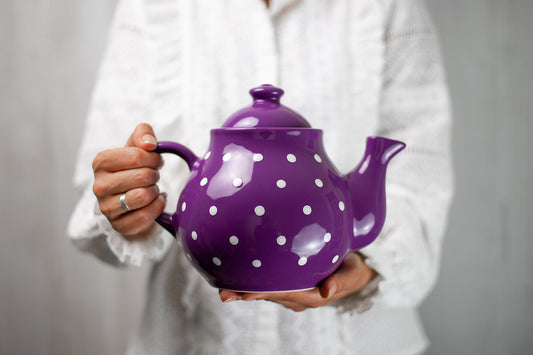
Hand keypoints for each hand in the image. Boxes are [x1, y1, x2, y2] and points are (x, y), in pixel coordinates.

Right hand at [92, 123, 164, 238]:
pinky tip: (155, 201)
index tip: (155, 161)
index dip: (153, 158)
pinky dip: (157, 207)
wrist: (129, 197)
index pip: (136, 156)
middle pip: (142, 176)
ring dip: (155, 191)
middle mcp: (99, 186)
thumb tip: (150, 144)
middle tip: (153, 176)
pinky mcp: (119, 225)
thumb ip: (144, 133)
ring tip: (152, 188)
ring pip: (143, 196)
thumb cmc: (133, 168)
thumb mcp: (137, 145)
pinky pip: (145, 216)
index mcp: (101, 162)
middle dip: (155, 175)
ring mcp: (107, 208)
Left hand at [219, 252, 376, 311]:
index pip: (284, 294)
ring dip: (244, 289)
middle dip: (246, 294)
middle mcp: (298, 297)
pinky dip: (253, 279)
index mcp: (312, 296)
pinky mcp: (288, 284)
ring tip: (222, 287)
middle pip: (269, 295)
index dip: (264, 293)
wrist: (351, 270)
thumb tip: (327, 290)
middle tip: (224, 293)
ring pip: (265, 290)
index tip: (246, 293)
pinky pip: (268, 283)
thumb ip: (340, 281)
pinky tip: (236, 273)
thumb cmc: (351, 269)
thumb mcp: (351, 273)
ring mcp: (291, 292)